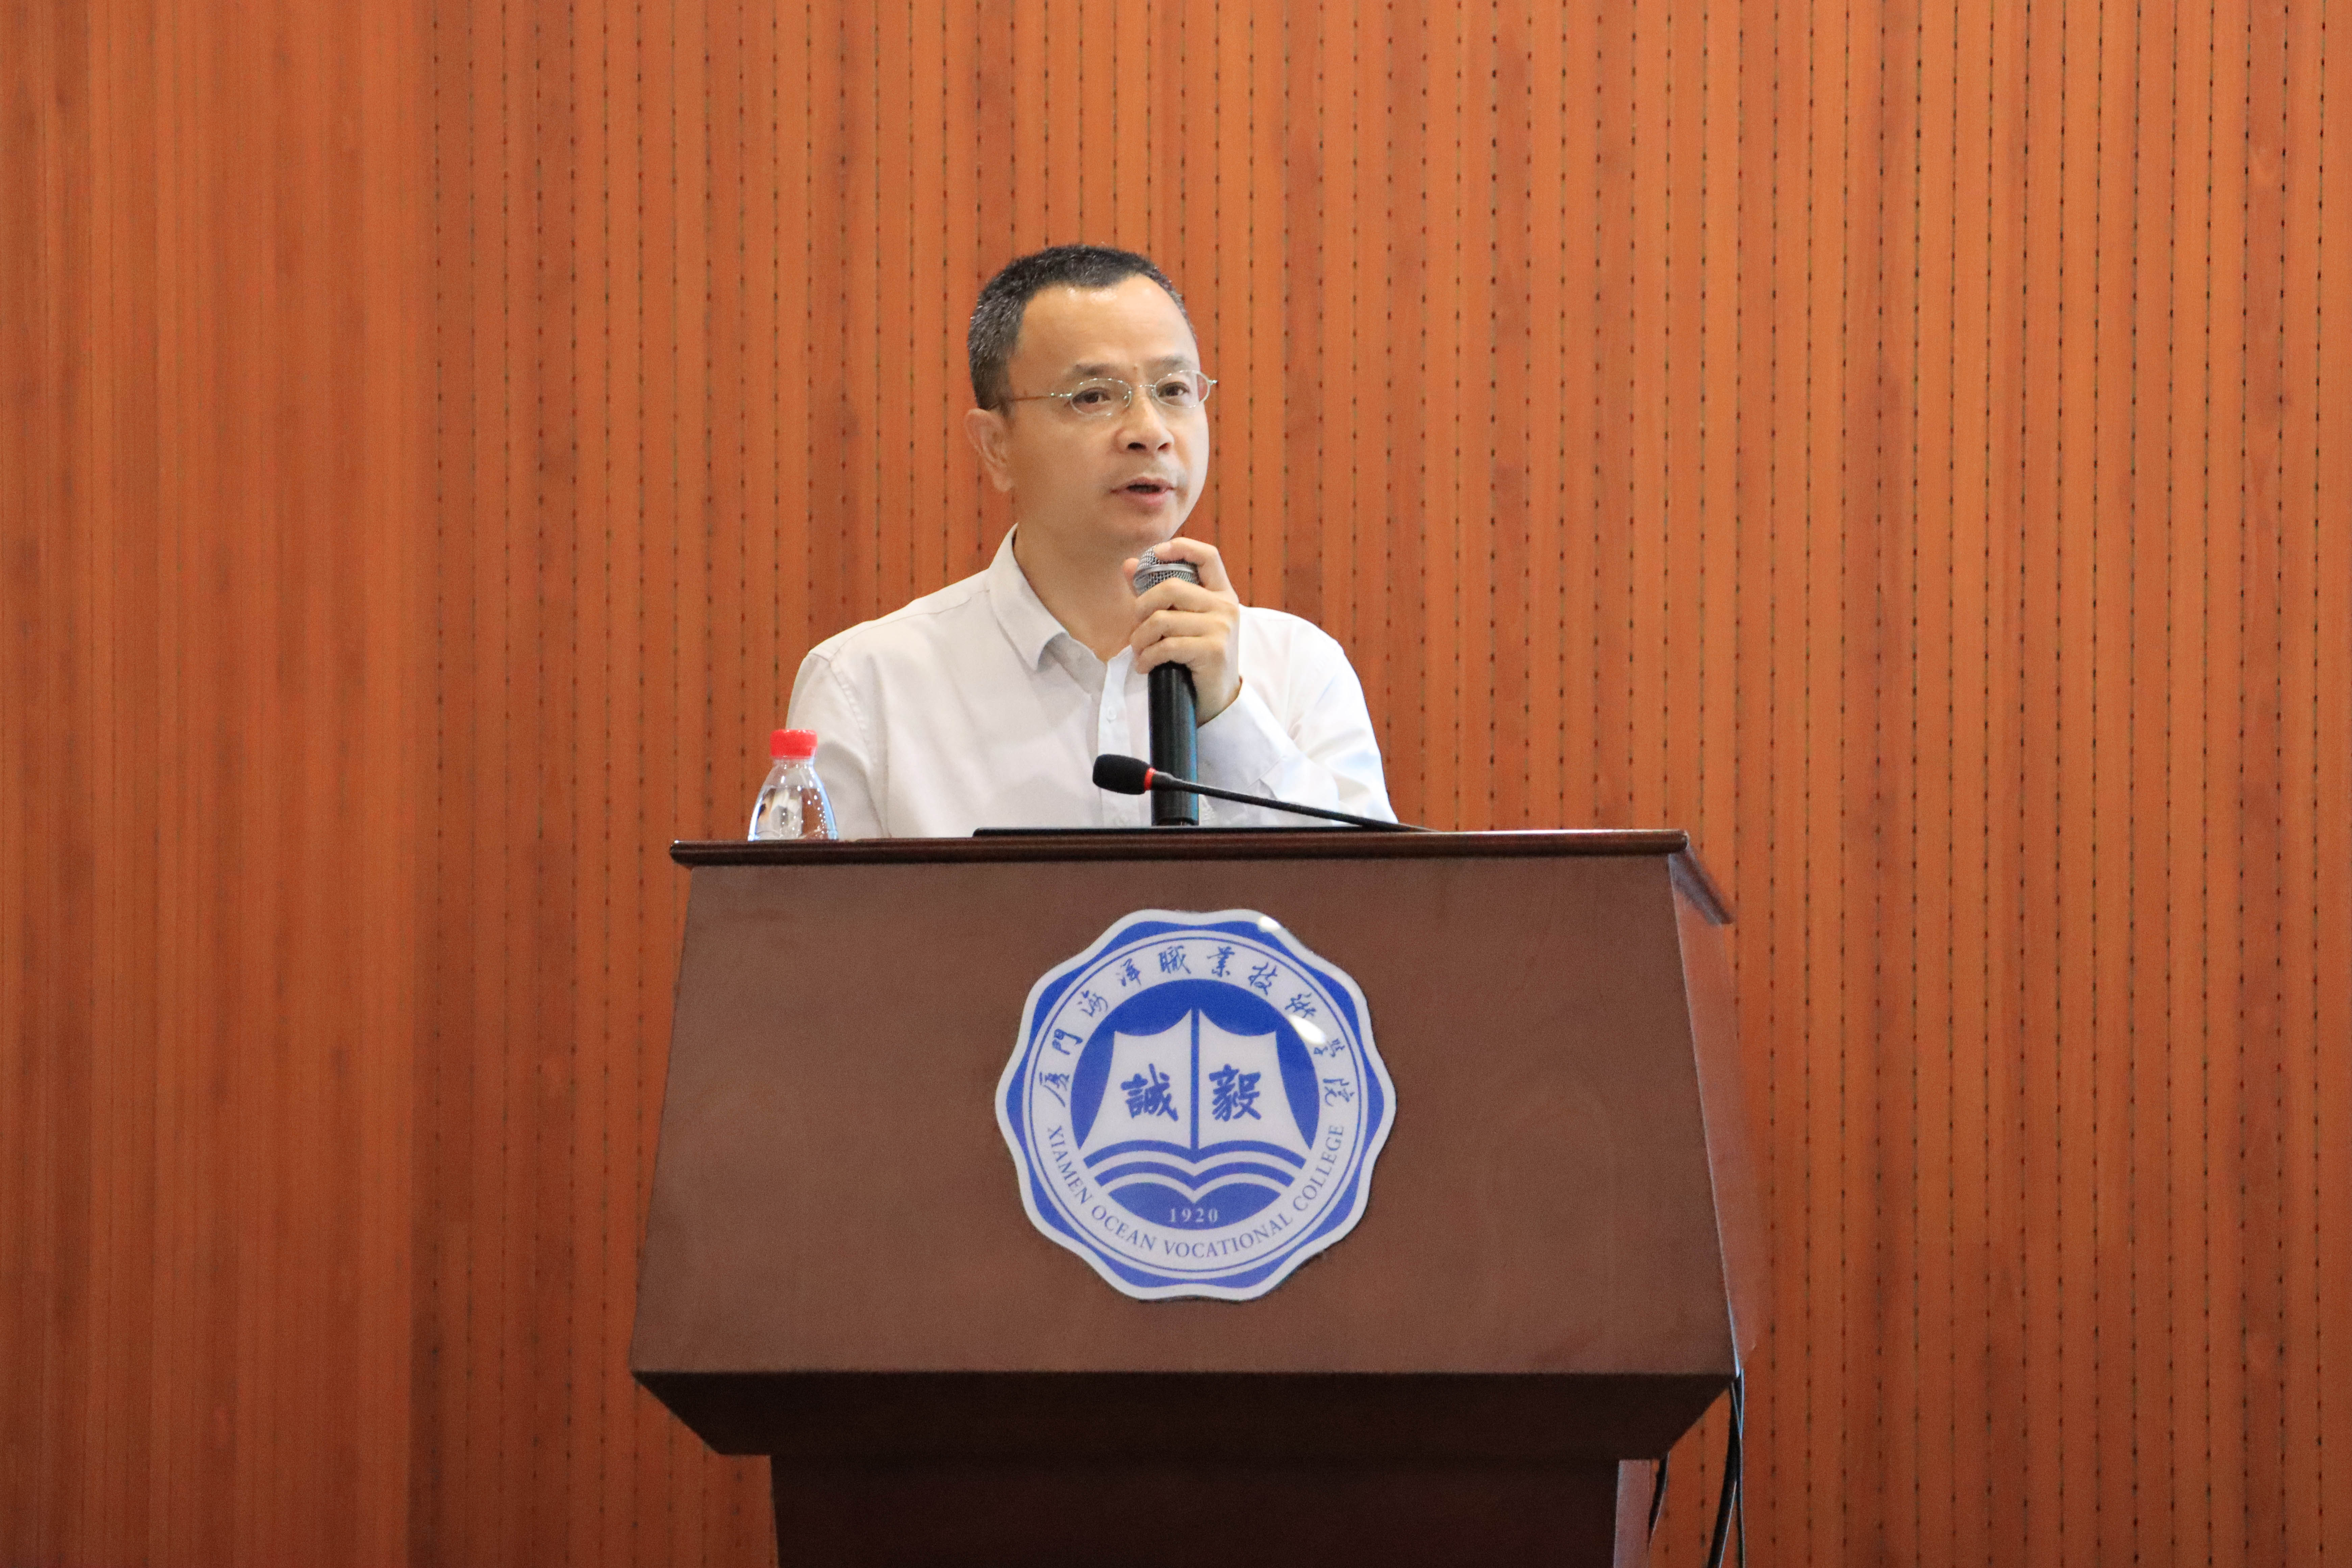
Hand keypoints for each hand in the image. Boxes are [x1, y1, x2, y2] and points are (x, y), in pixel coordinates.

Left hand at [1123, 535, 1243, 719]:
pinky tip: (1146, 666)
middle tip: (1136, 627)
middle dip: (1142, 608)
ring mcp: (1221, 628)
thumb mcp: (1181, 622)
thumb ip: (1156, 593)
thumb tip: (1128, 564)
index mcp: (1221, 594)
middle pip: (1170, 588)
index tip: (1154, 553)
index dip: (1180, 548)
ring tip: (1140, 652)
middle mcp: (1225, 607)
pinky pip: (1166, 646)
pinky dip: (1148, 658)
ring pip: (1162, 620)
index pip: (1207, 556)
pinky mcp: (1213, 651)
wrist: (1217, 700)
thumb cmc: (1195, 658)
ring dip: (1140, 639)